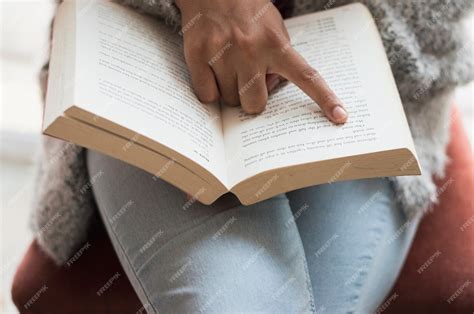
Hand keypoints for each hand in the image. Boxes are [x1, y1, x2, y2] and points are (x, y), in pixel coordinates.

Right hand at [175, 0, 347, 122]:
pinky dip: (210, 91)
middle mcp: (249, 50)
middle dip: (252, 99)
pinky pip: (207, 96)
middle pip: (255, 104)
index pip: (306, 76)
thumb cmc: (247, 10)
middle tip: (247, 80)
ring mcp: (221, 54)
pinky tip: (212, 72)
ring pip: (229, 101)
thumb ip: (278, 60)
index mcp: (275, 43)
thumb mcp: (273, 28)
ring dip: (231, 92)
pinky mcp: (197, 56)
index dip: (324, 98)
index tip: (340, 117)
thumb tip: (269, 89)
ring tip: (228, 67)